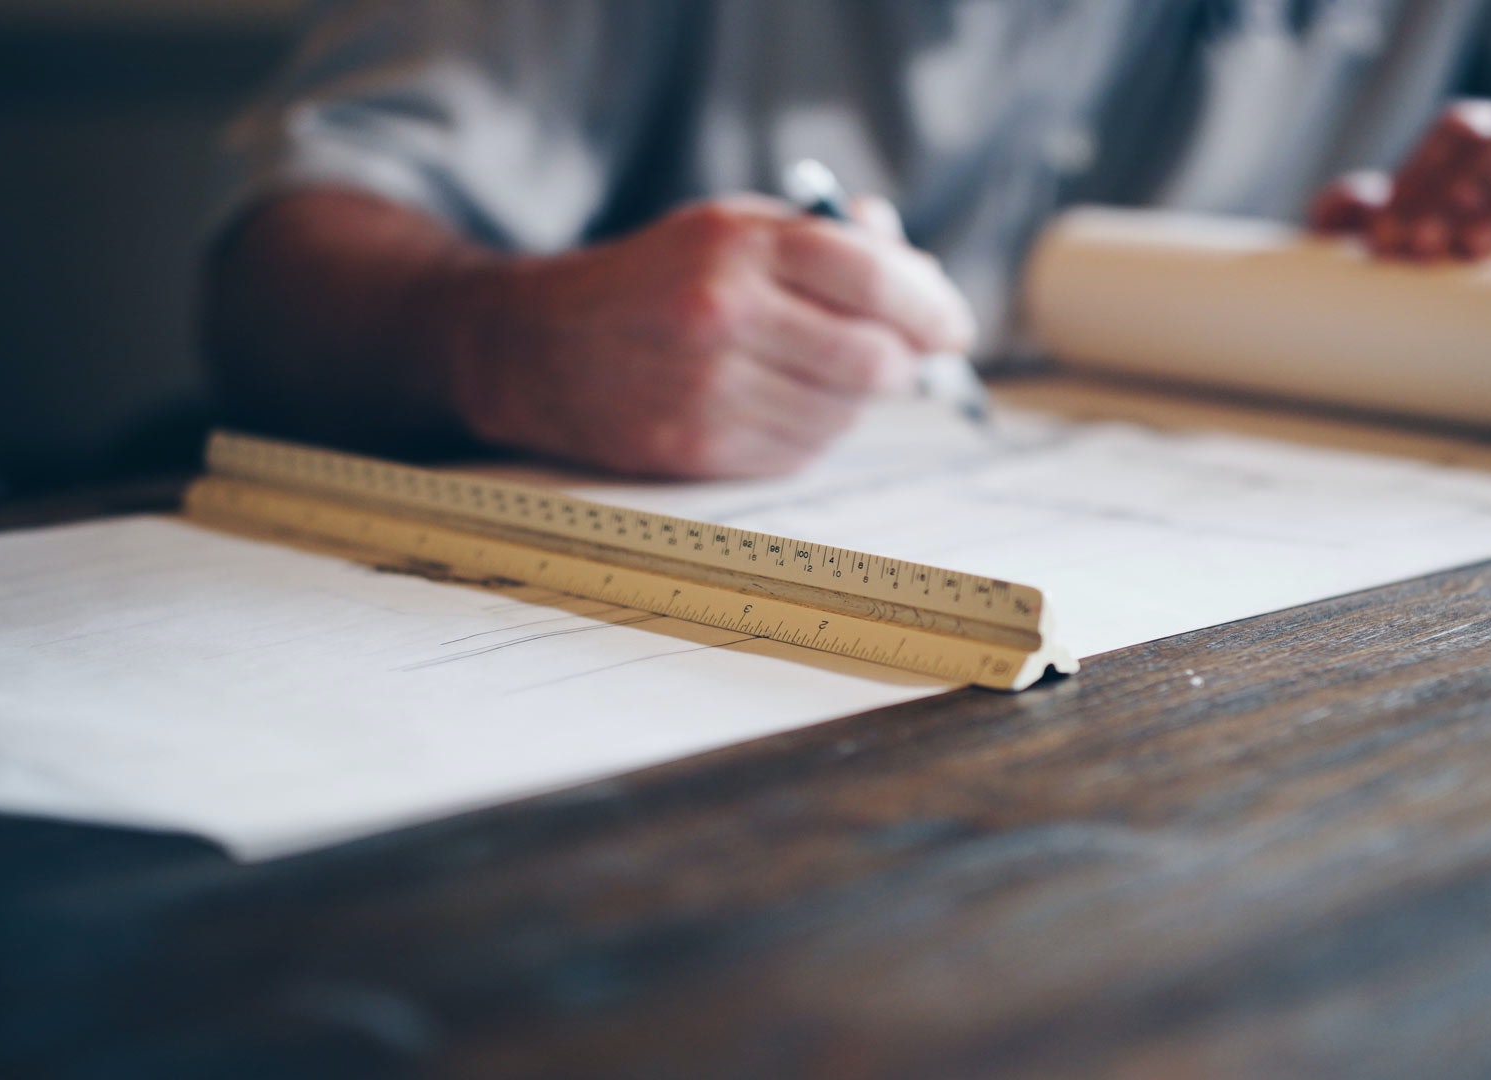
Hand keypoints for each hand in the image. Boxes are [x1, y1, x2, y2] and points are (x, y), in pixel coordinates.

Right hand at [439, 194, 974, 477]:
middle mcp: (724, 316)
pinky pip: (803, 452)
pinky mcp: (699, 449)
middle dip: (905, 362)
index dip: (932, 306)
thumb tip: (917, 268)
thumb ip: (825, 240)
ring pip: (845, 414)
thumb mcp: (728, 228)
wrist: (537, 346)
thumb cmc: (652, 281)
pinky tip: (783, 403)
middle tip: (905, 356)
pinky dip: (815, 430)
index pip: (874, 279)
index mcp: (737, 246)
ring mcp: (711, 391)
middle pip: (874, 359)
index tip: (953, 326)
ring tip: (821, 372)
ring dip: (856, 400)